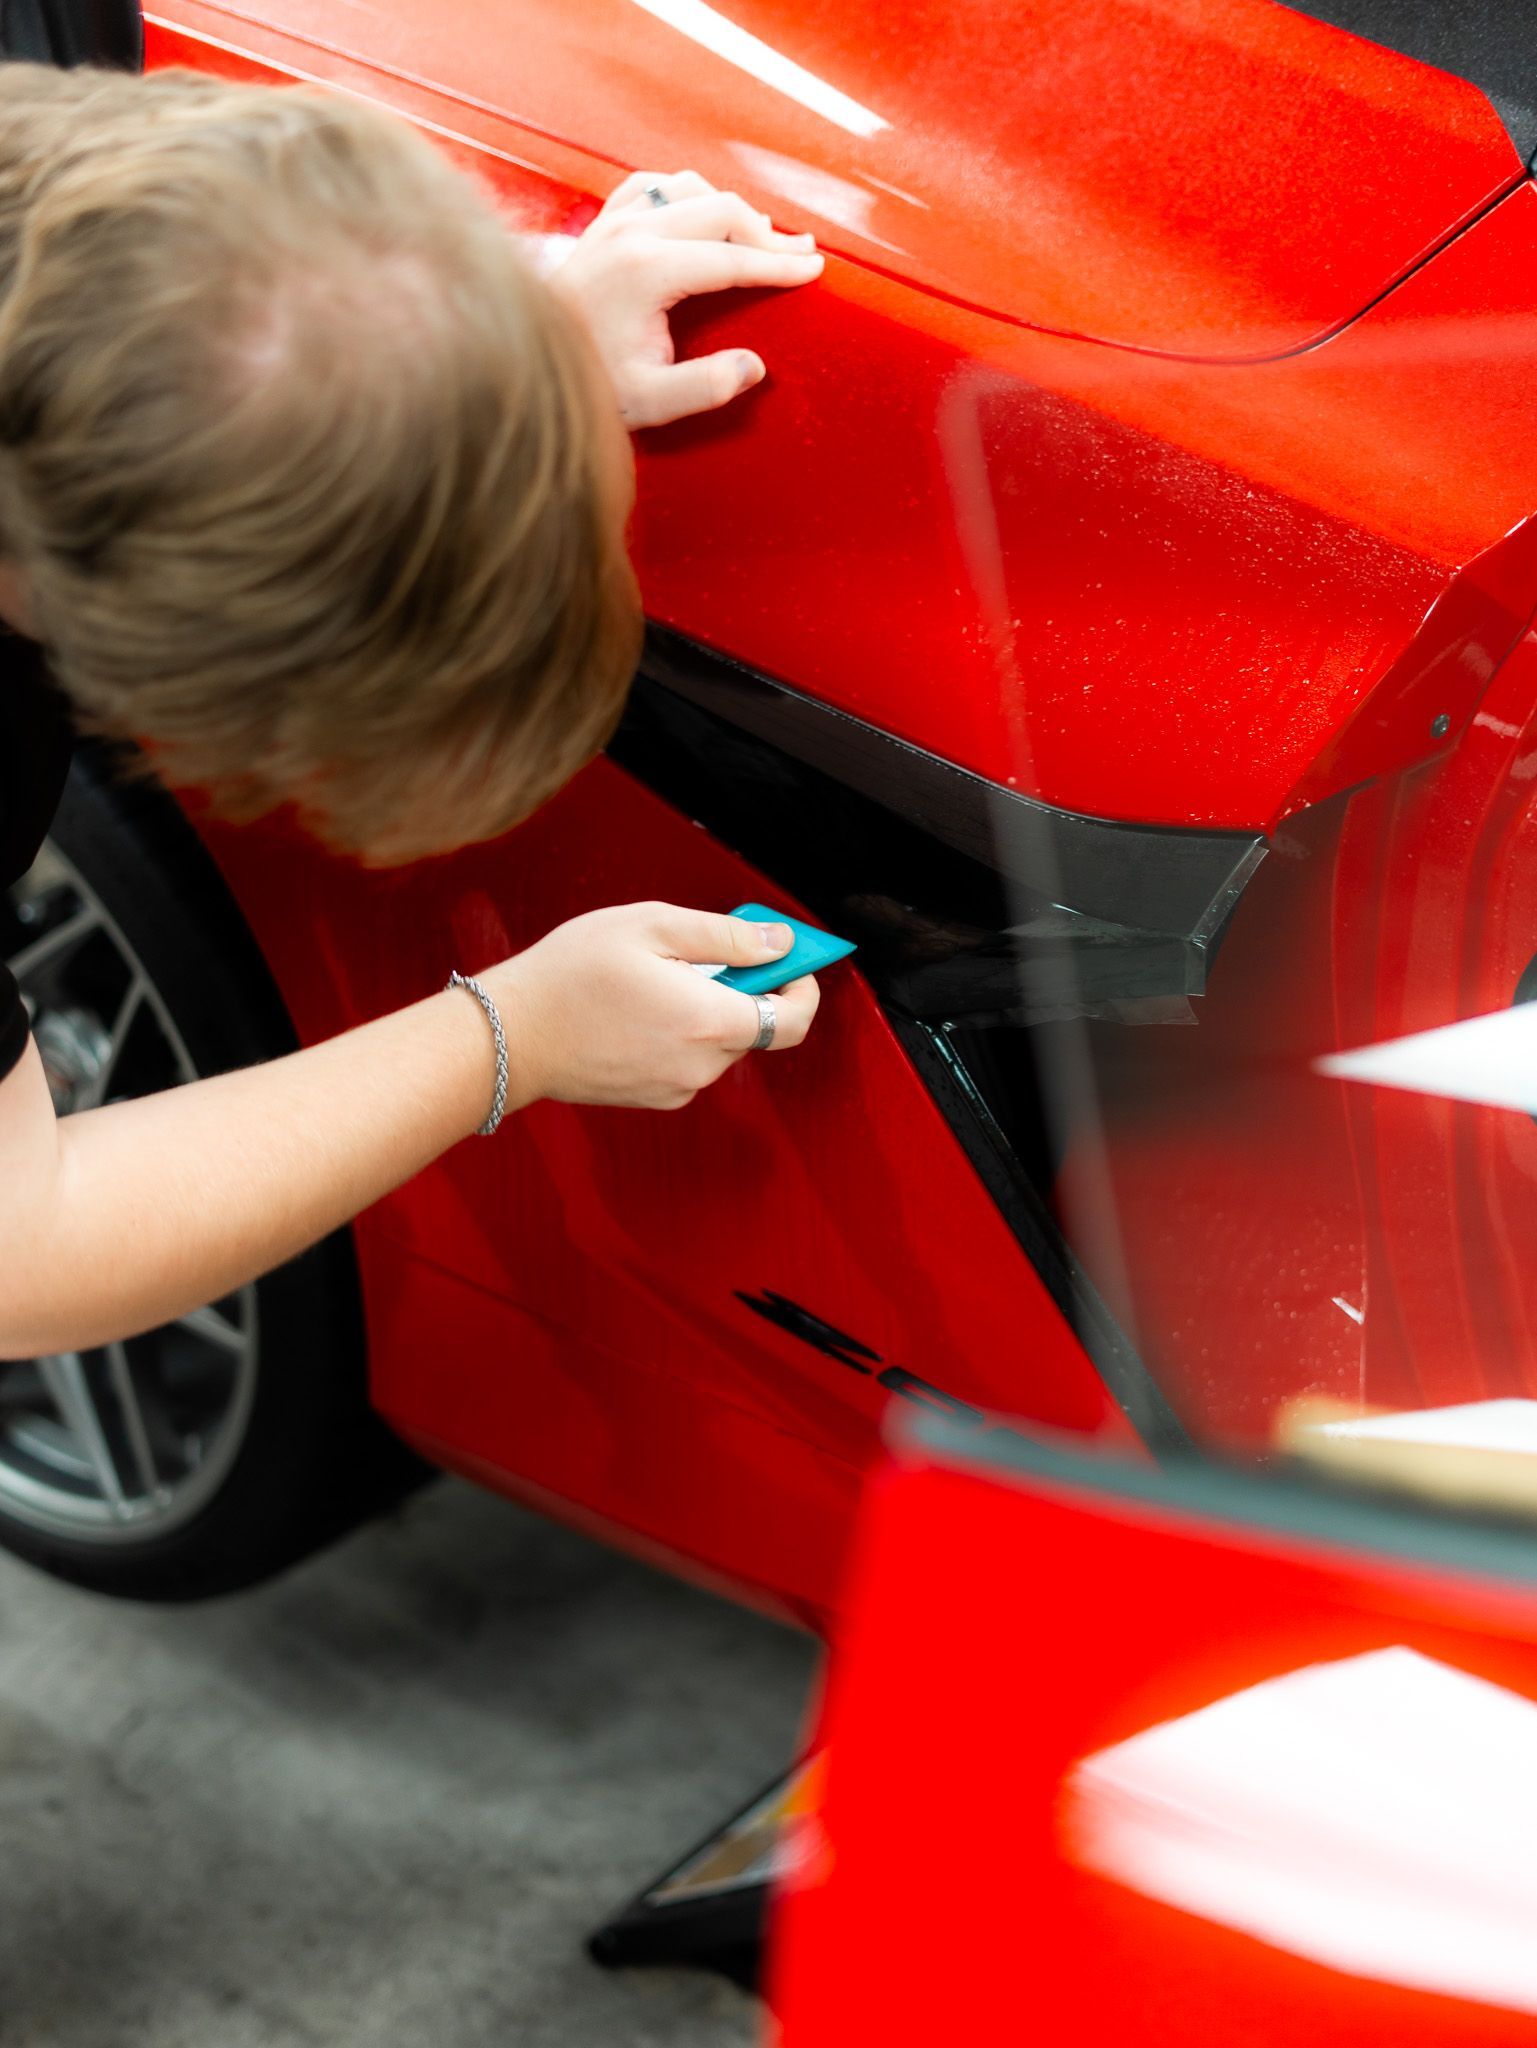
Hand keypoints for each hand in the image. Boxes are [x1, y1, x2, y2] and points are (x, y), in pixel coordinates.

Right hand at [484, 901, 820, 1108]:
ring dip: (707, 1008)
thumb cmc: (572, 973)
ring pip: (719, 1042)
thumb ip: (726, 936)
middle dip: (743, 986)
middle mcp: (702, 1065)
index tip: (788, 959)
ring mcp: (678, 1088)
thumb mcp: (651, 927)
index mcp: (709, 1021)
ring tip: (655, 977)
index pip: (792, 1019)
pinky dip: (681, 1031)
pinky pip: (690, 1059)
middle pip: (753, 1026)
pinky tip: (637, 1008)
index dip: (801, 986)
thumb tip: (780, 945)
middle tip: (703, 950)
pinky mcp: (654, 1097)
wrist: (508, 1037)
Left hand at [550, 170, 823, 427]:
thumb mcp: (650, 401)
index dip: (779, 265)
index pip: (733, 258)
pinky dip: (690, 194)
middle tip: (800, 255)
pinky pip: (657, 185)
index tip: (813, 269)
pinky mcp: (603, 220)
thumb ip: (705, 387)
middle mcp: (631, 232)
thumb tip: (752, 368)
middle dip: (767, 233)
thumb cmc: (590, 382)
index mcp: (647, 271)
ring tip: (761, 239)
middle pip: (721, 209)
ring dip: (732, 210)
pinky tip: (705, 214)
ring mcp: (614, 219)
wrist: (528, 362)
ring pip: (693, 188)